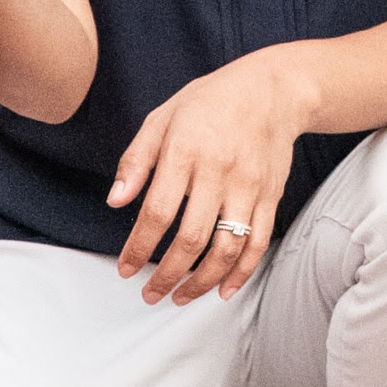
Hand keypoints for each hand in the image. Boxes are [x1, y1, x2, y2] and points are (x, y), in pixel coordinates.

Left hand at [108, 51, 308, 304]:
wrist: (271, 89)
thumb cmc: (209, 101)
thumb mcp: (162, 117)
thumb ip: (136, 160)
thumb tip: (115, 201)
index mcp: (185, 150)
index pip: (158, 211)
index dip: (139, 246)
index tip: (126, 270)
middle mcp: (219, 171)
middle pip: (192, 238)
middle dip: (167, 275)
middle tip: (150, 293)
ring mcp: (249, 186)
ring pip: (226, 248)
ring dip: (201, 282)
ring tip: (180, 297)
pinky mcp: (271, 196)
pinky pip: (257, 243)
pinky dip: (241, 273)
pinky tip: (222, 289)